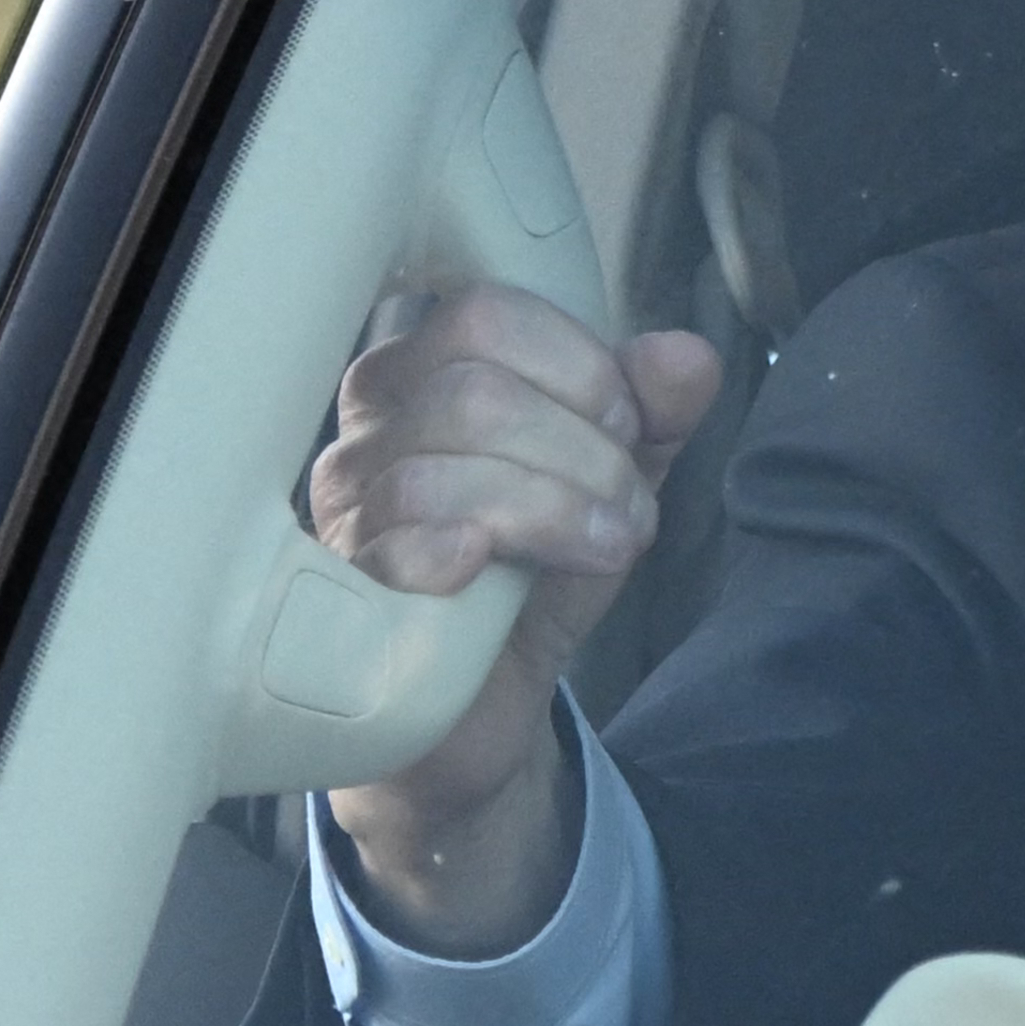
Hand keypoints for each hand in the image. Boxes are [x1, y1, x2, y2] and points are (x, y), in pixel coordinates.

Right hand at [310, 284, 721, 955]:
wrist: (484, 712)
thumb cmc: (531, 582)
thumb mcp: (612, 488)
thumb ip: (653, 418)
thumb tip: (686, 358)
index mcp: (426, 377)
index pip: (487, 313)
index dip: (580, 367)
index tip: (627, 431)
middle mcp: (369, 429)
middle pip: (476, 387)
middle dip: (585, 450)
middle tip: (626, 510)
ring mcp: (343, 507)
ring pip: (446, 463)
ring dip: (558, 506)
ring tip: (604, 548)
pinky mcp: (338, 587)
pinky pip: (402, 537)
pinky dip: (480, 545)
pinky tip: (499, 571)